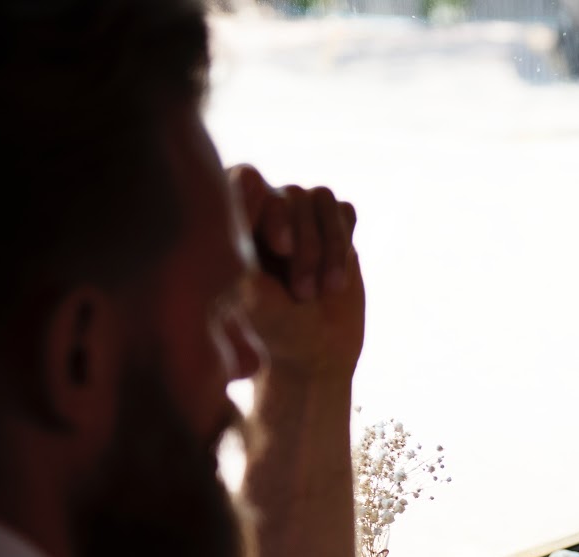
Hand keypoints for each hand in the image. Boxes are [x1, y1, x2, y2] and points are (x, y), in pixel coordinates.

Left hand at [228, 164, 365, 379]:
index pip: (246, 179)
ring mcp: (301, 216)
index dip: (268, 207)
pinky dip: (342, 245)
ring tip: (321, 292)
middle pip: (290, 194)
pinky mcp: (335, 227)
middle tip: (302, 292)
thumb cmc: (273, 327)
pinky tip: (335, 281)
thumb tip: (251, 181)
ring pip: (320, 199)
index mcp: (233, 220)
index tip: (279, 249)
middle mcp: (264, 209)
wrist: (315, 354)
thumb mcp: (249, 289)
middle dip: (305, 246)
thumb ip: (243, 235)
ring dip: (327, 250)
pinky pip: (345, 211)